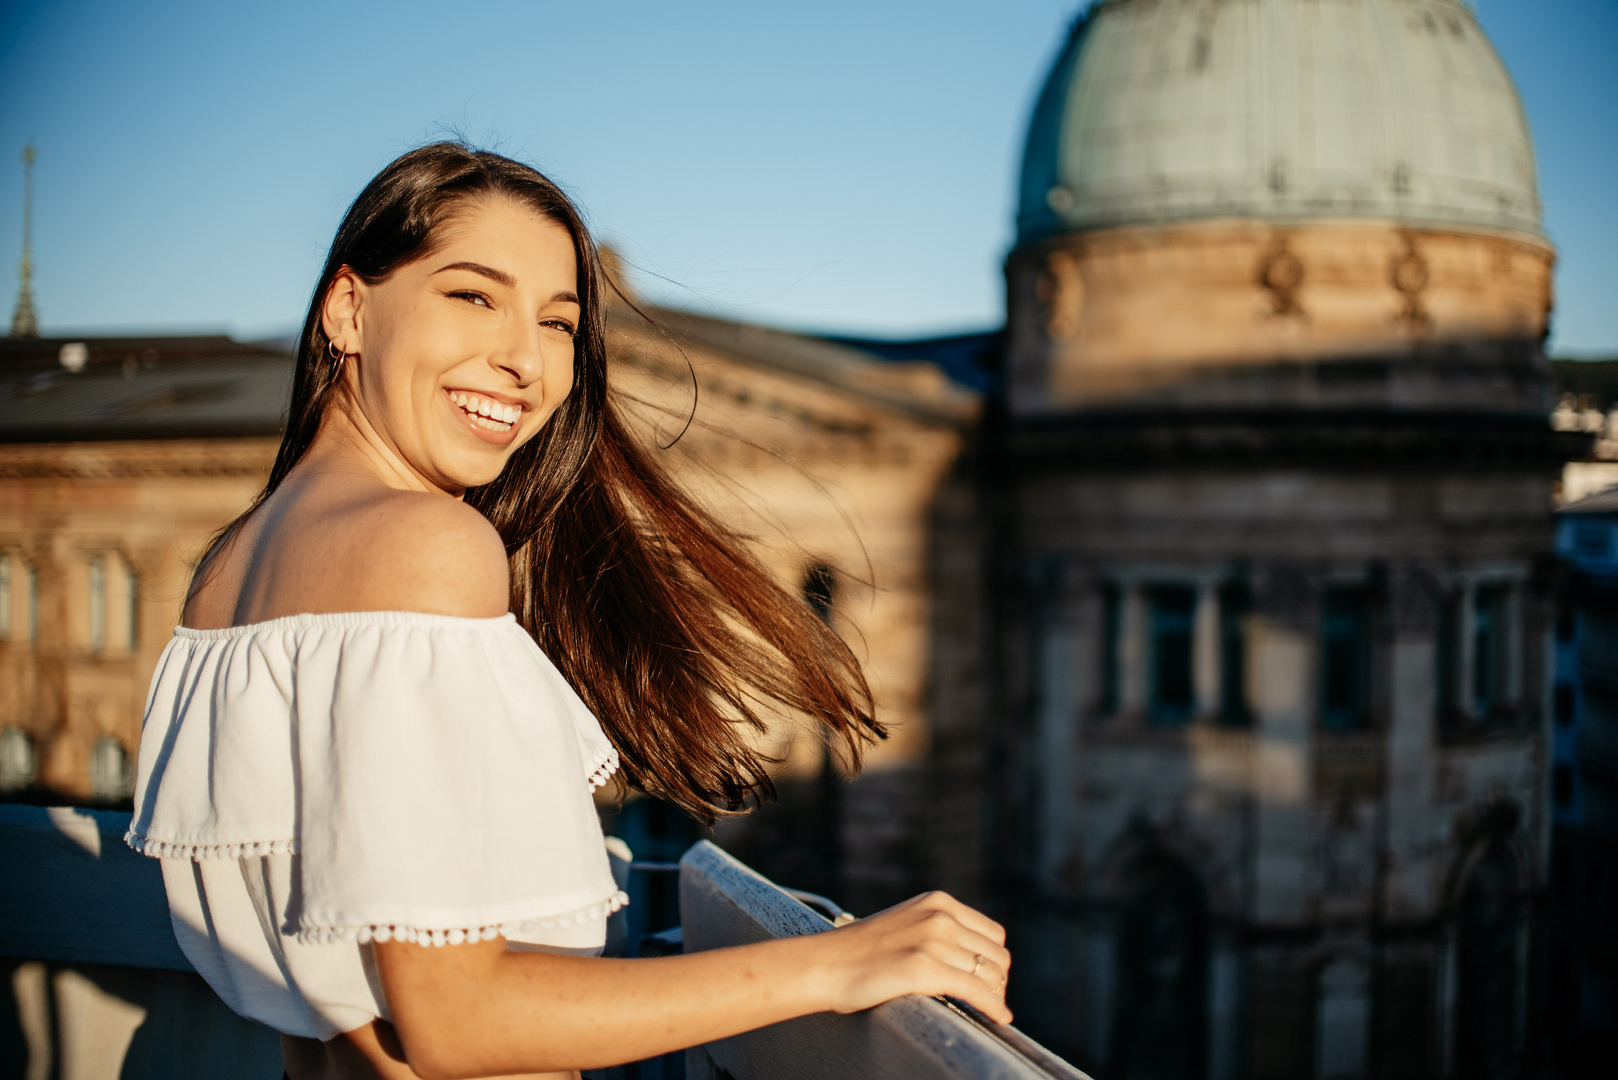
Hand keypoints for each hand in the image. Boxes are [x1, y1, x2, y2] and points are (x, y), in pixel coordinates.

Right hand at [814, 891, 1011, 1022]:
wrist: (824, 965)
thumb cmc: (860, 953)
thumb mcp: (906, 924)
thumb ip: (937, 930)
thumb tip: (972, 957)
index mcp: (937, 902)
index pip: (992, 933)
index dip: (994, 961)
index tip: (987, 981)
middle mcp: (939, 916)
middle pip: (996, 954)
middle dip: (997, 981)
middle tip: (987, 1000)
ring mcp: (932, 940)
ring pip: (990, 975)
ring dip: (995, 996)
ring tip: (988, 1010)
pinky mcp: (924, 968)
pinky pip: (977, 991)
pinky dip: (994, 1007)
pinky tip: (999, 1018)